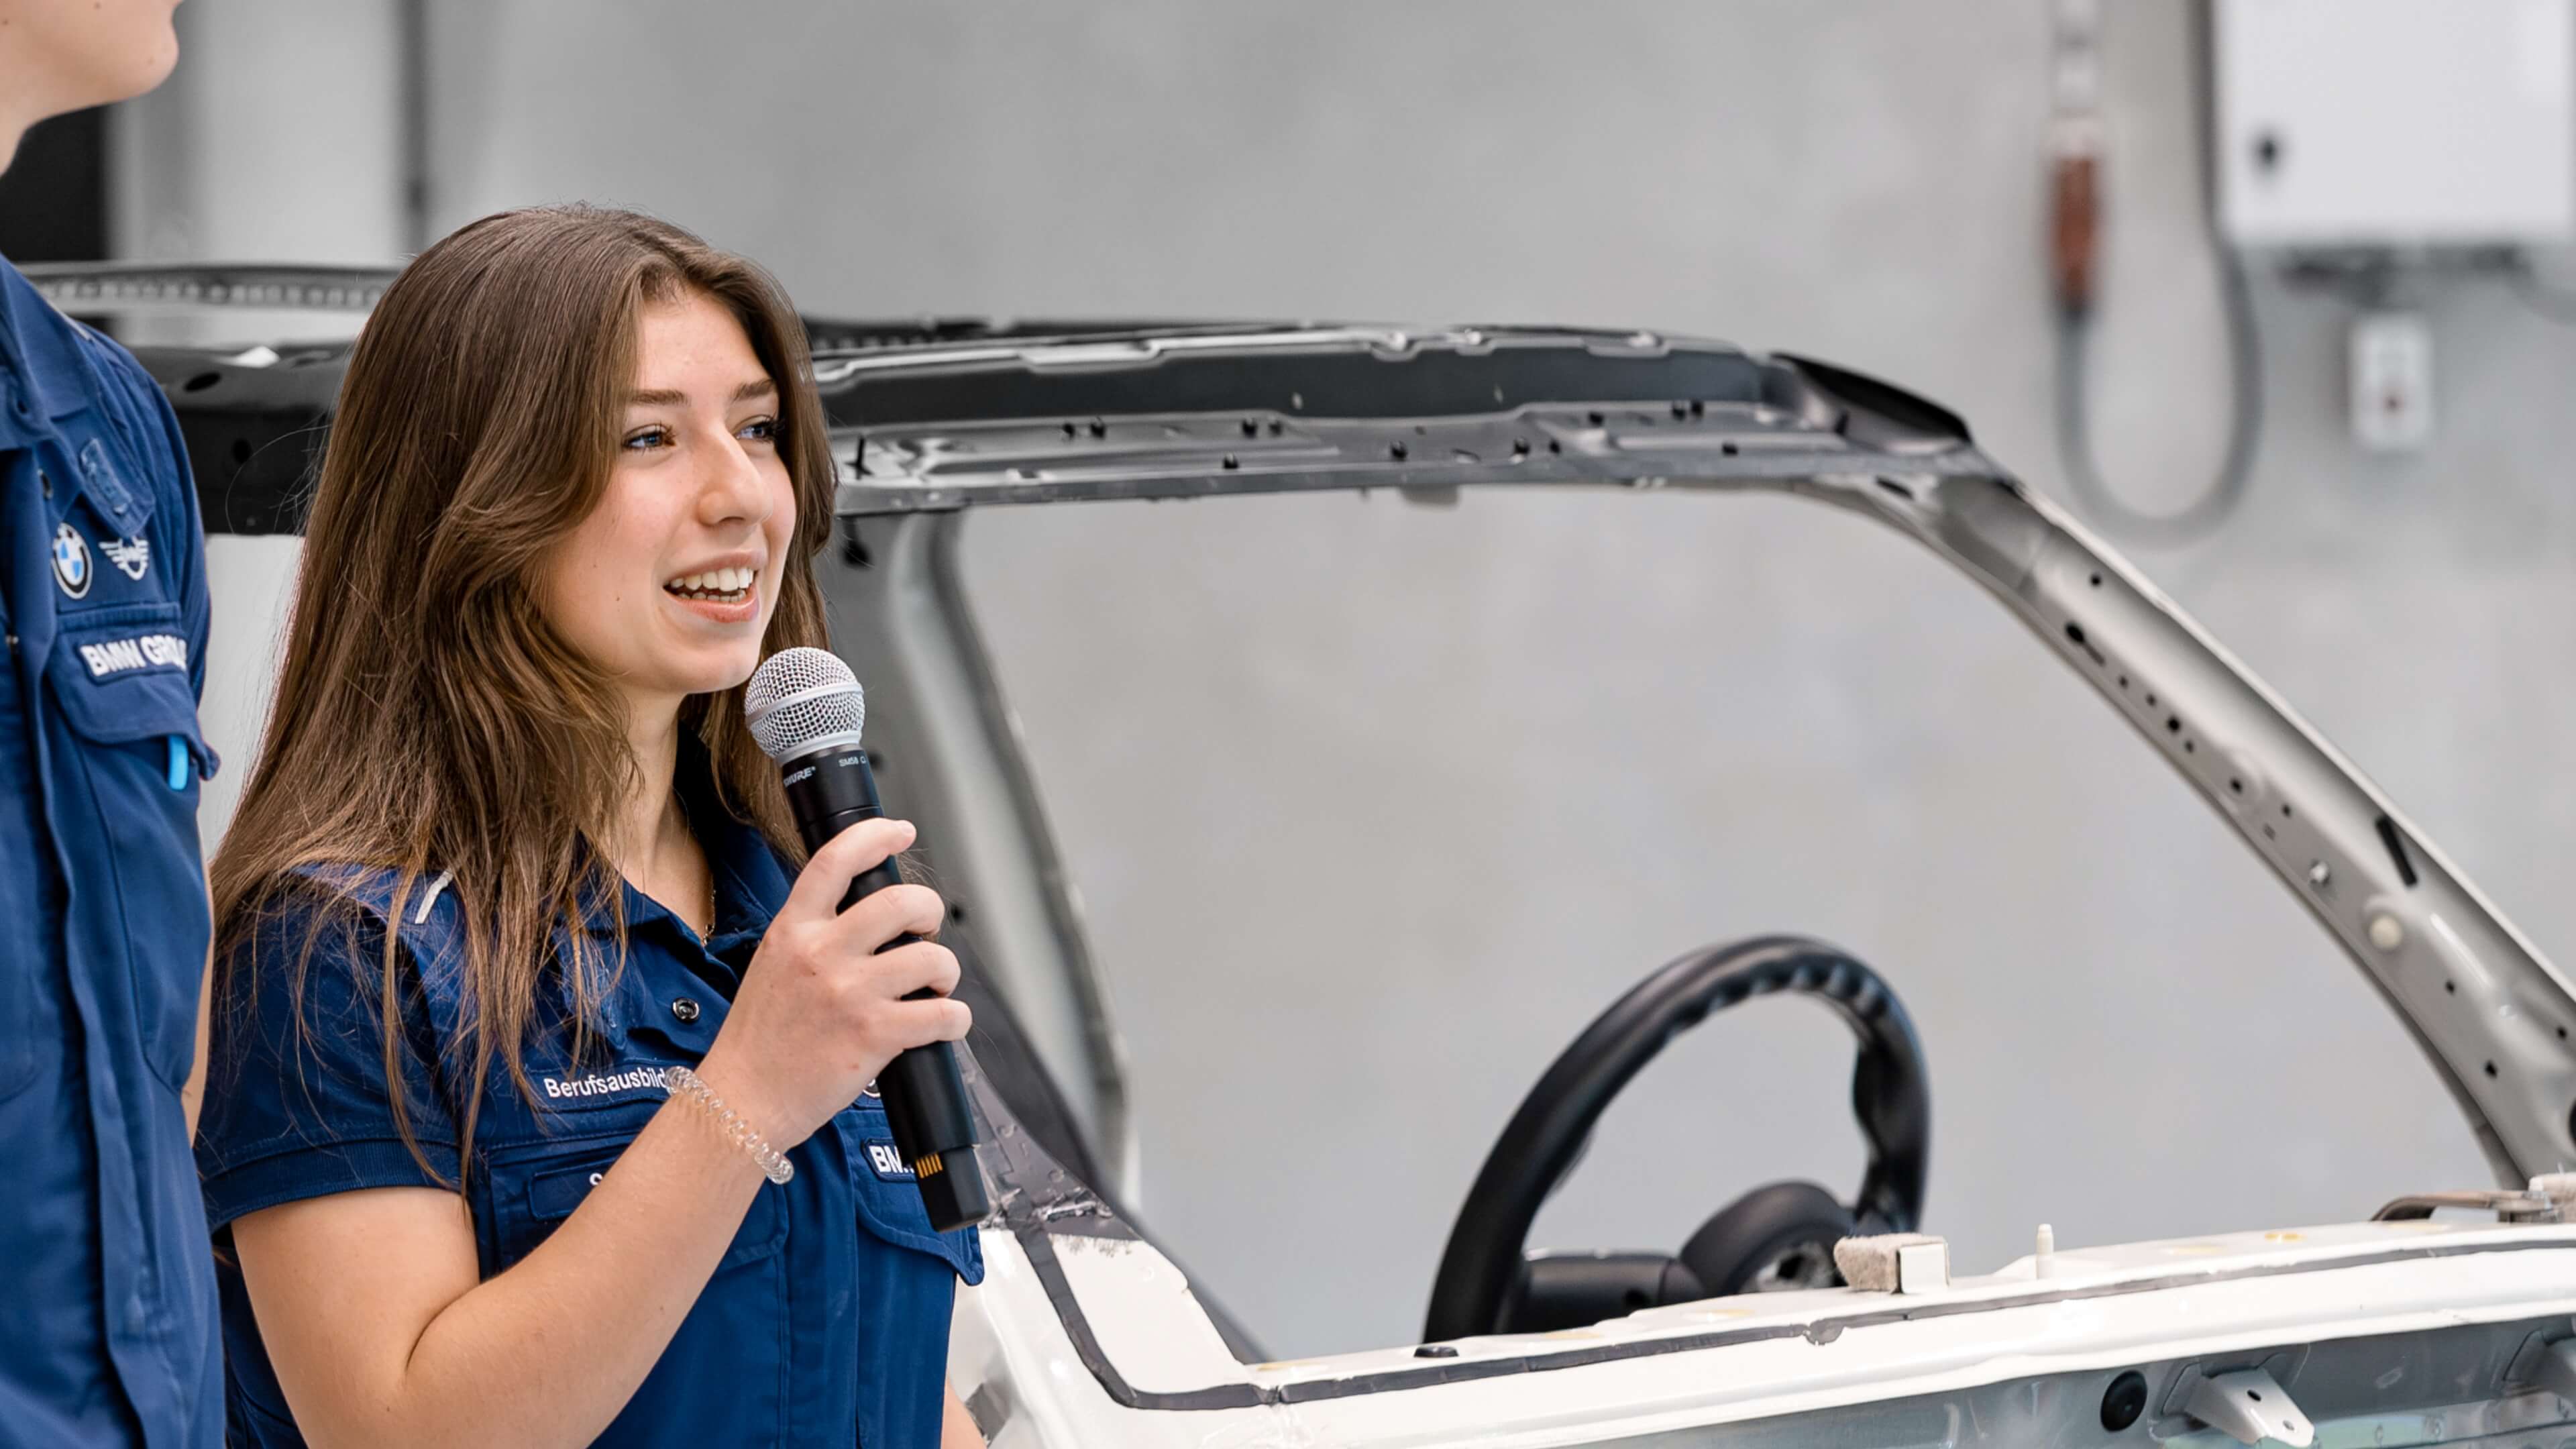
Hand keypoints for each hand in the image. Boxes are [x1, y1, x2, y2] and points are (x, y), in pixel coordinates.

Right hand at [694, 818, 969, 1148]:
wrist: (742, 1100)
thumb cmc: (759, 1039)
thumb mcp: (772, 963)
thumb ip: (812, 934)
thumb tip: (867, 917)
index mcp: (792, 929)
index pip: (835, 860)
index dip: (876, 835)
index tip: (901, 831)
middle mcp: (821, 953)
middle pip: (901, 902)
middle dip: (929, 911)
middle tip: (926, 931)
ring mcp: (849, 993)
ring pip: (931, 958)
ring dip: (946, 972)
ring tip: (935, 987)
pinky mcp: (873, 1035)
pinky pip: (942, 1014)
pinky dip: (956, 1019)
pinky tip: (945, 1023)